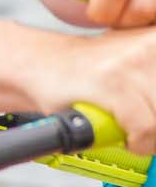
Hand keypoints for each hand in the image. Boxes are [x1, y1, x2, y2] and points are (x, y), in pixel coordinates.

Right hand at [23, 27, 155, 154]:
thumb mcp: (145, 65)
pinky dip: (137, 142)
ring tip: (134, 127)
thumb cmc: (97, 73)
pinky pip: (145, 129)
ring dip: (152, 137)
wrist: (41, 65)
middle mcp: (152, 44)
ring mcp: (133, 62)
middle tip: (147, 124)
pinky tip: (122, 132)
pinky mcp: (113, 84)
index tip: (153, 106)